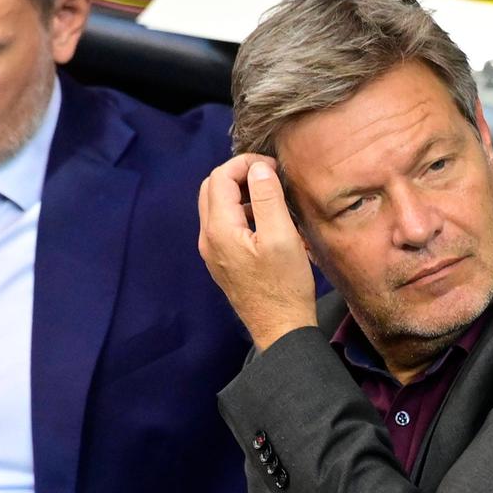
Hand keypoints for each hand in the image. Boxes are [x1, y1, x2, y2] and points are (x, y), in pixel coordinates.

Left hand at [197, 155, 317, 351]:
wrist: (280, 327)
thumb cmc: (285, 286)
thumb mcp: (282, 238)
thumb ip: (268, 198)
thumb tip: (259, 169)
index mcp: (219, 229)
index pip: (220, 177)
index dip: (246, 164)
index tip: (273, 168)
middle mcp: (208, 238)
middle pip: (212, 187)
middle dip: (239, 174)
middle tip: (270, 176)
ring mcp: (212, 250)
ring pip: (216, 205)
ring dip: (239, 192)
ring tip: (271, 196)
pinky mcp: (222, 260)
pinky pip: (223, 223)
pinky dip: (240, 210)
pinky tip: (265, 220)